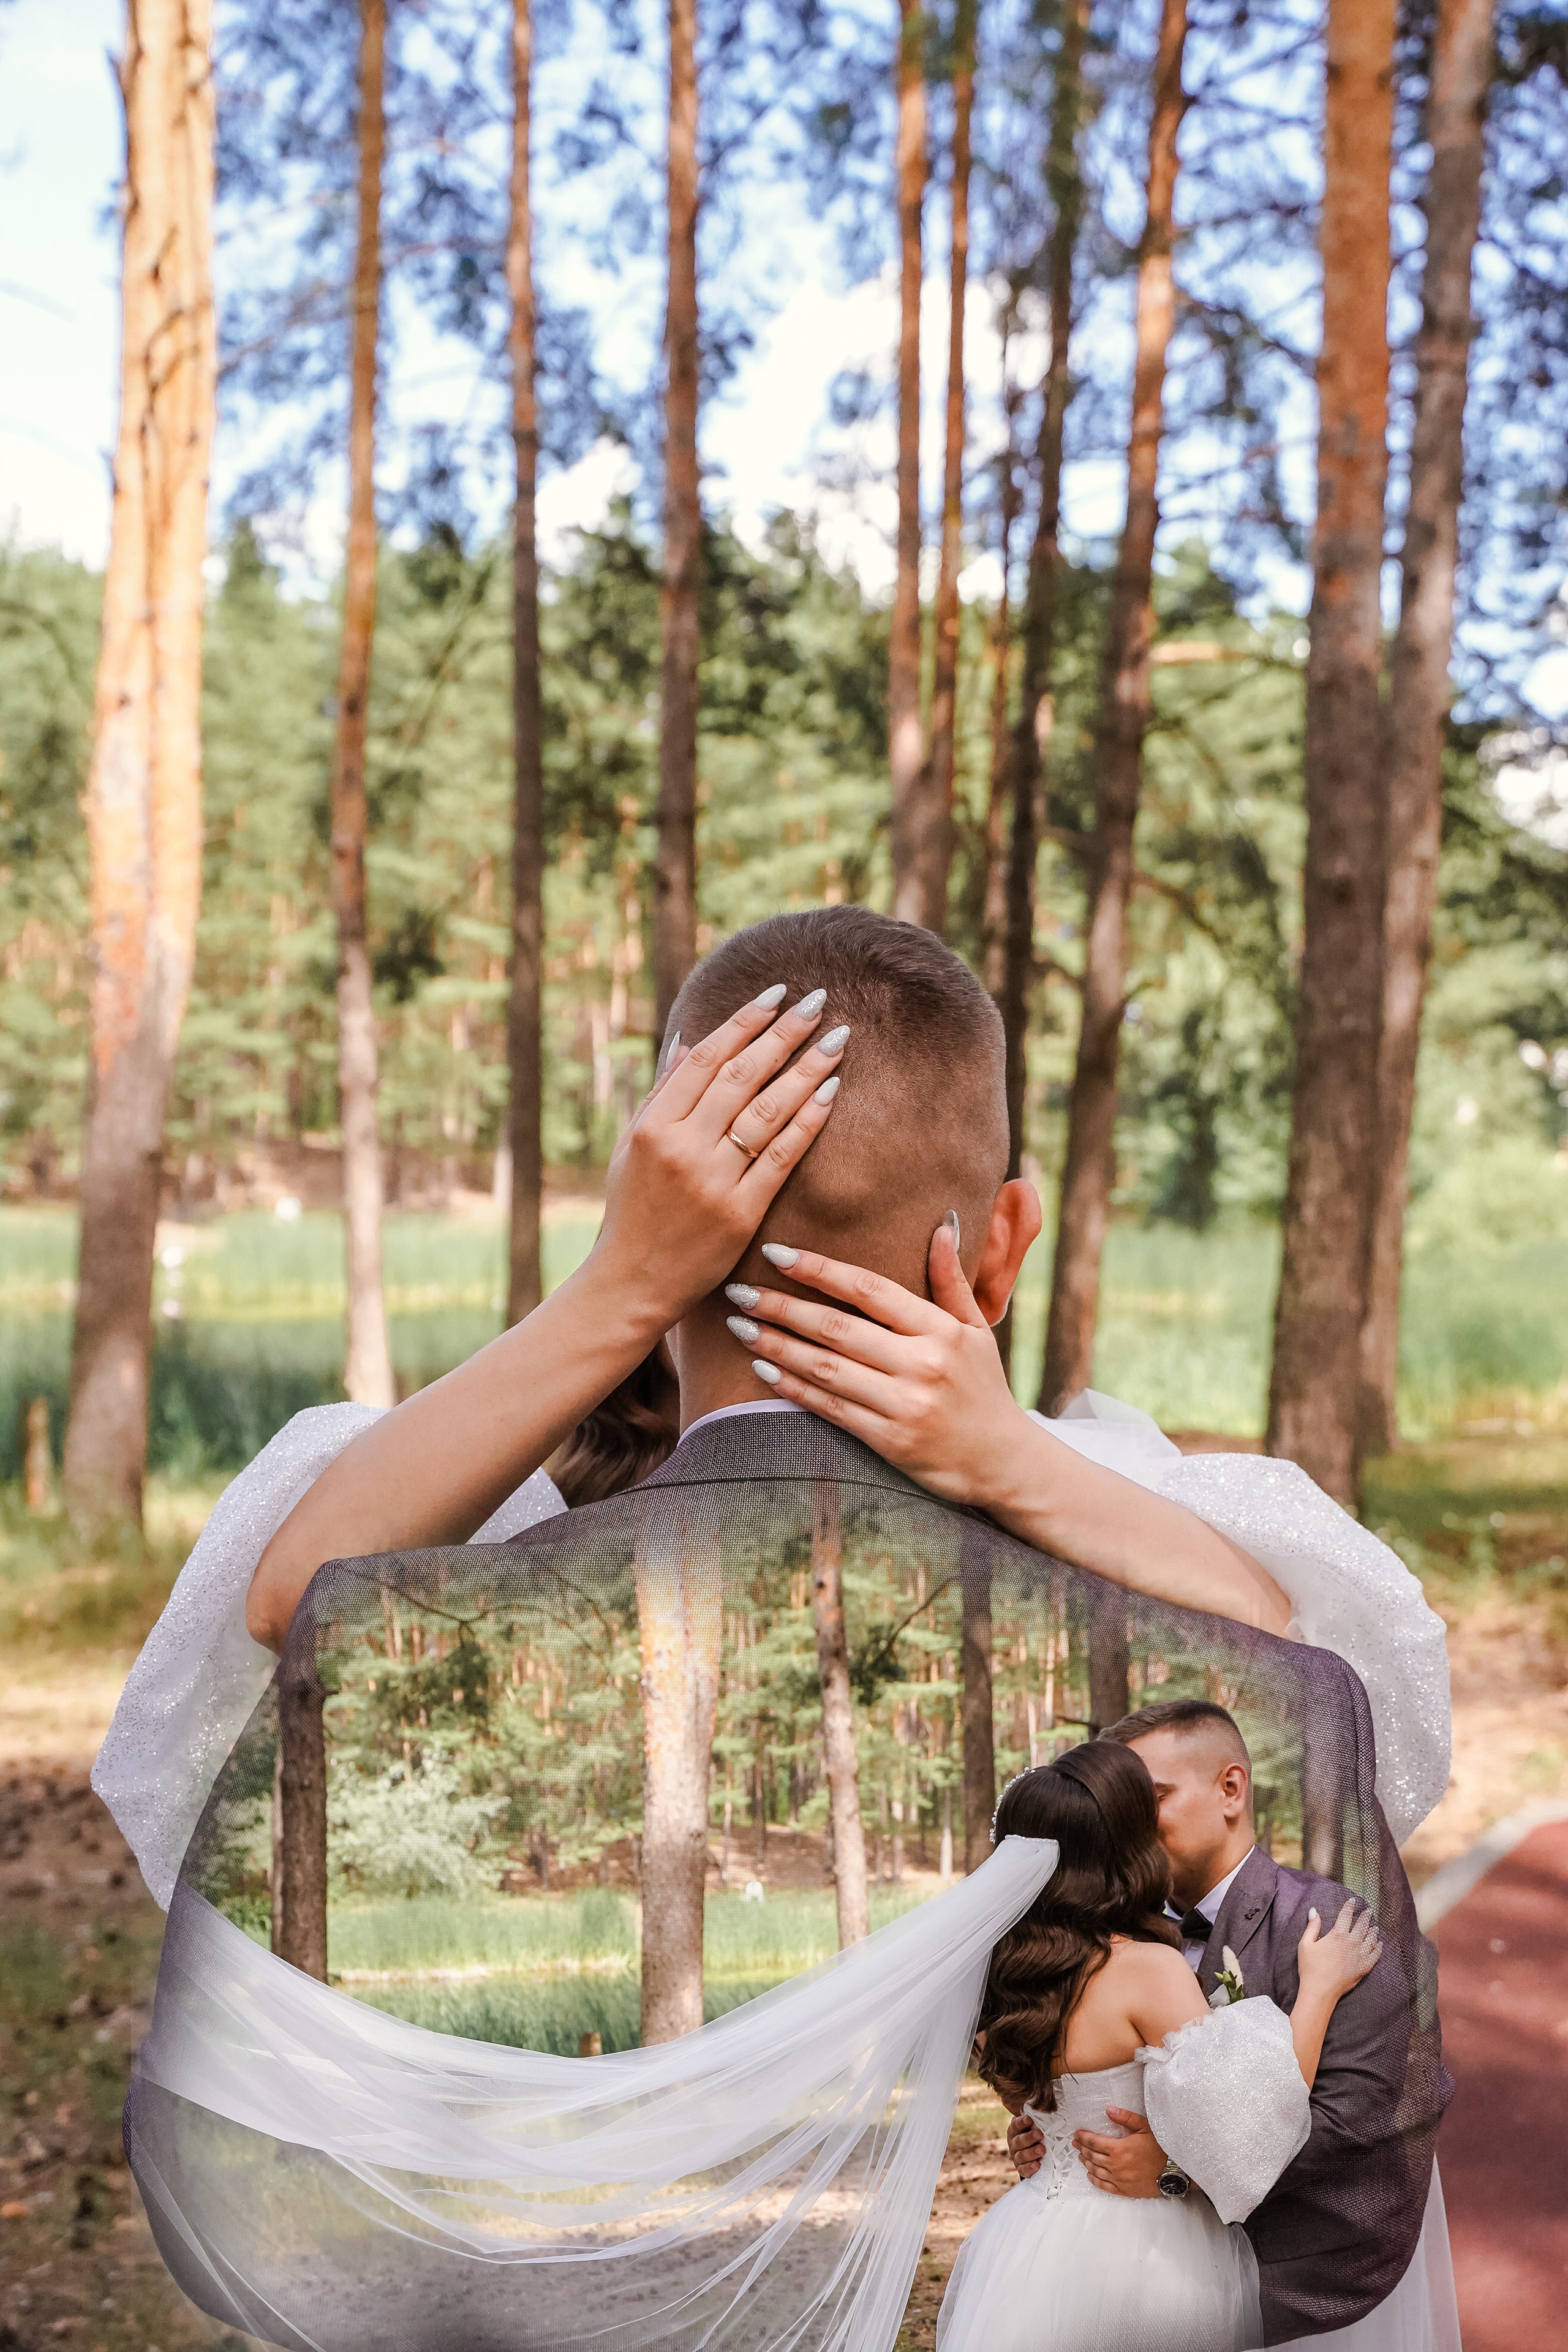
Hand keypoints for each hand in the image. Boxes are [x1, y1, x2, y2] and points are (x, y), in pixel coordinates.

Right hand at [591, 988, 846, 1325]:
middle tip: (818, 1001)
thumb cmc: (631, 1211)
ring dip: (807, 1069)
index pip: (706, 1059)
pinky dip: (808, 1121)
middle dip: (784, 1034)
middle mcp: (682, 1147)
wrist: (632, 1282)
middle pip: (742, 1077)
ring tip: (837, 1038)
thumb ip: (661, 1093)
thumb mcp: (630, 1147)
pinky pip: (782, 1157)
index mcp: (652, 1126)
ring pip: (768, 1111)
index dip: (744, 1022)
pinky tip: (831, 1092)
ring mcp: (712, 1180)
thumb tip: (689, 1039)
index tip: (776, 994)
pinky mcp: (741, 1212)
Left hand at [719, 1218, 1037, 1506]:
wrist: (1004, 1462)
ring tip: (739, 1326)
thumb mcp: (977, 1329)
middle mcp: (923, 1364)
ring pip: (826, 1368)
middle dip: (781, 1306)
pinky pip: (831, 1409)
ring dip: (776, 1346)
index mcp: (941, 1330)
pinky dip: (793, 1389)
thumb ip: (952, 1279)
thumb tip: (943, 1224)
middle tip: (738, 1290)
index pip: (869, 1289)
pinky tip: (762, 1371)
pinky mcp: (891, 1441)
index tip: (776, 1253)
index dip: (819, 1269)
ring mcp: (905, 1405)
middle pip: (837, 1327)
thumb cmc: (984, 1388)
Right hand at [1007, 2111, 1043, 2179]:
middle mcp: (1014, 2143)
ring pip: (1021, 2155)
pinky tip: (1037, 2164)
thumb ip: (1037, 2119)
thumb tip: (1046, 2107)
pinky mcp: (1021, 2168)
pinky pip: (1023, 2169)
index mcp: (1015, 2130)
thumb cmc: (1033, 2133)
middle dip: (1029, 2137)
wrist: (1030, 2151)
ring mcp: (1016, 2157)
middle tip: (1040, 2134)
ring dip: (1032, 2152)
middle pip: (1019, 2141)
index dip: (1022, 2122)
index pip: (1016, 2125)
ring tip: (1042, 2149)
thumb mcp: (1034, 2125)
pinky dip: (1029, 2167)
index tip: (1029, 2119)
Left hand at [1072, 2109, 1167, 2198]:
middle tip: (1075, 2143)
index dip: (1084, 2137)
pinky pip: (1105, 2186)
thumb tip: (1108, 2109)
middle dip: (1082, 2148)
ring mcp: (1119, 2180)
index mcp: (1119, 2149)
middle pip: (1092, 2156)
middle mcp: (1116, 2166)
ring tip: (1080, 2156)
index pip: (1094, 2142)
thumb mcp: (1144, 2127)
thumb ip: (1126, 2118)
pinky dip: (1095, 2180)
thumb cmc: (1160, 2148)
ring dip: (1086, 2162)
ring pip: (1096, 2171)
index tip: (1077, 2133)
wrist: (1173, 2172)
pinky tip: (1090, 2175)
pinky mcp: (1124, 2190)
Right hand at [1296, 1899, 1381, 2001]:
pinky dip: (1378, 1947)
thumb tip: (1315, 1911)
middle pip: (1361, 1925)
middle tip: (1368, 1911)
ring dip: (1373, 1930)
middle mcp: (1351, 1943)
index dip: (1349, 1906)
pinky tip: (1379, 1944)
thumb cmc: (1310, 1968)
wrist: (1321, 1991)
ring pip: (1371, 1938)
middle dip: (1365, 1916)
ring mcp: (1360, 1955)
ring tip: (1374, 1926)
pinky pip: (1375, 1955)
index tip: (1353, 1901)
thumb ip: (1312, 1927)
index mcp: (1337, 1935)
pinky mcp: (1364, 1967)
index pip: (1346, 1915)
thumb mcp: (1306, 1944)